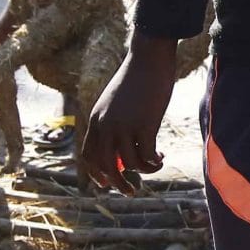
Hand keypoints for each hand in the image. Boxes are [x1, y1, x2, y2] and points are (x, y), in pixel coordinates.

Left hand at [78, 38, 178, 194]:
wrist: (148, 59)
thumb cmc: (135, 79)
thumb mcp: (116, 102)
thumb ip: (113, 121)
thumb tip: (120, 145)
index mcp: (96, 120)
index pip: (88, 154)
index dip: (96, 173)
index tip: (107, 183)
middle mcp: (106, 125)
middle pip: (106, 165)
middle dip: (117, 183)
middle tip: (130, 191)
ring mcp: (124, 126)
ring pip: (129, 164)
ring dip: (143, 171)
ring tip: (155, 164)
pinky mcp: (144, 125)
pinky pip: (146, 156)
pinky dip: (153, 163)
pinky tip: (161, 157)